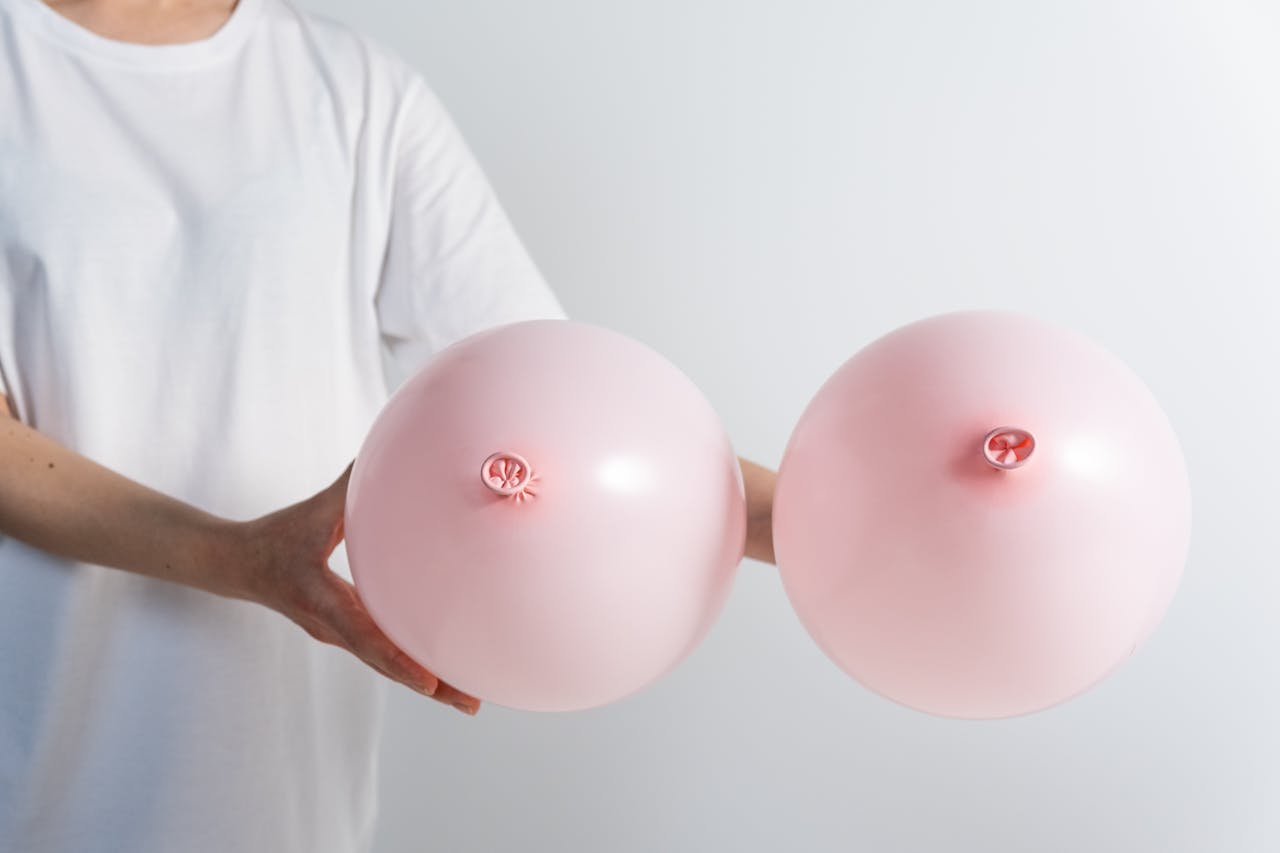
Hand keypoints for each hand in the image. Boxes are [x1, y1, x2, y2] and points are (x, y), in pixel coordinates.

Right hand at [236, 462, 480, 715]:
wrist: (237, 566)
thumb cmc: (274, 537)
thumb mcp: (310, 513)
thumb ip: (346, 487)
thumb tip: (380, 456)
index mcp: (323, 601)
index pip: (364, 636)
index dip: (397, 660)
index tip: (429, 682)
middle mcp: (333, 628)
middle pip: (386, 664)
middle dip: (429, 686)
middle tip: (472, 704)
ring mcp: (339, 634)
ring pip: (387, 664)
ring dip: (427, 683)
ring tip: (470, 699)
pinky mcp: (346, 632)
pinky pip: (383, 653)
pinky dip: (413, 664)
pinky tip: (444, 670)